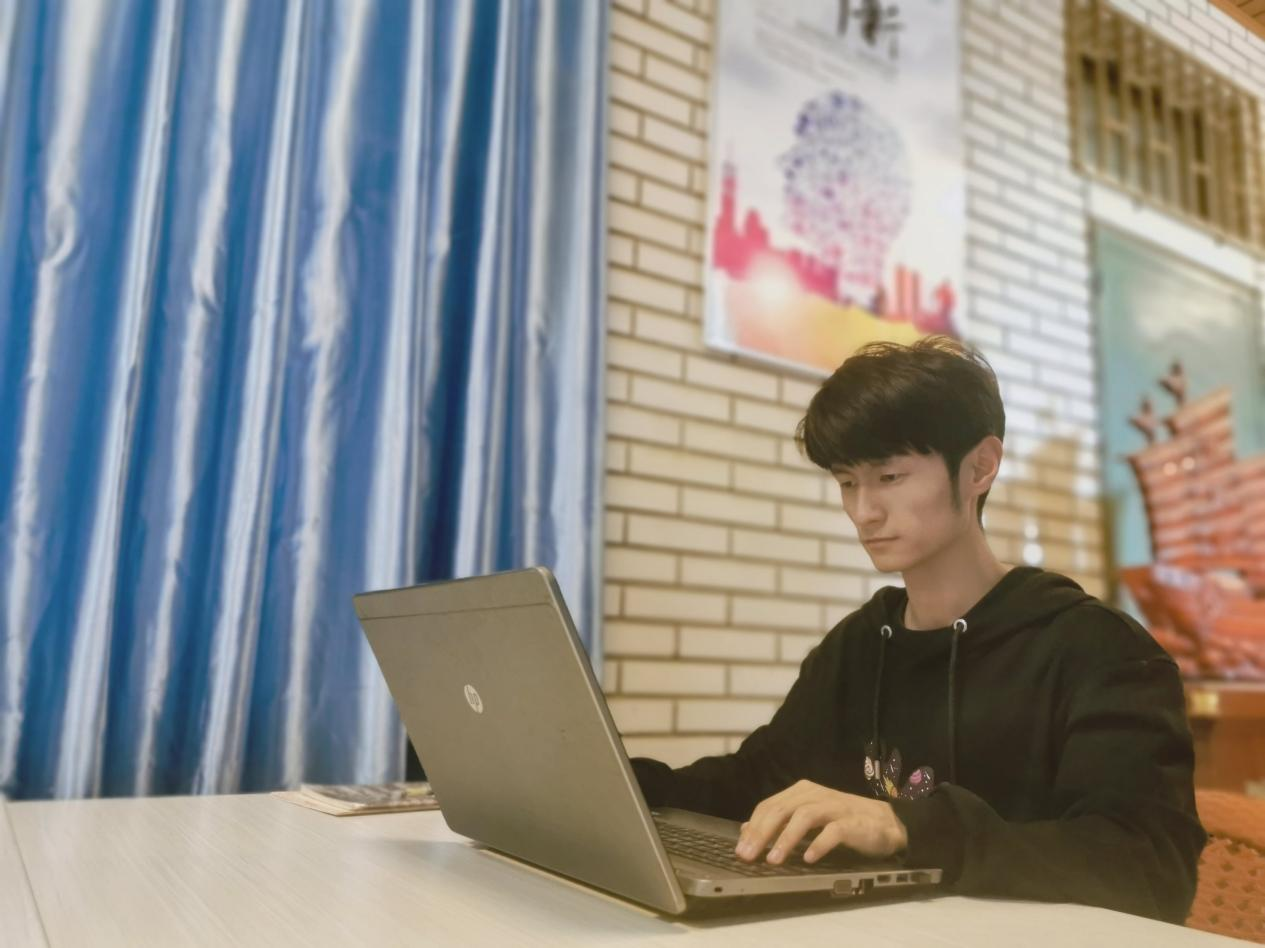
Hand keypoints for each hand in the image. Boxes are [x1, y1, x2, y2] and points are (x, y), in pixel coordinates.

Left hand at [734, 780, 907, 864]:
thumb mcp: (807, 819)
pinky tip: (808, 859)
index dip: (753, 826)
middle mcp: (815, 795)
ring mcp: (834, 807)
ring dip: (786, 838)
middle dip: (762, 833)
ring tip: (774, 860)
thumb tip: (745, 831)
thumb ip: (779, 822)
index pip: (769, 805)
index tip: (740, 849)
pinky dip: (819, 845)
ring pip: (804, 816)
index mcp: (801, 792)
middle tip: (749, 855)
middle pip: (782, 809)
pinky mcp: (852, 822)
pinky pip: (833, 831)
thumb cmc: (842, 822)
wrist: (886, 823)